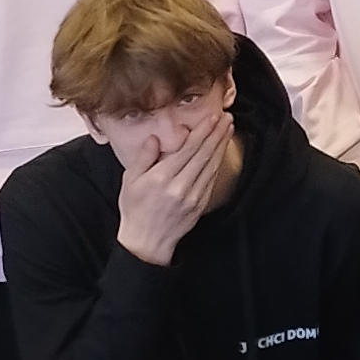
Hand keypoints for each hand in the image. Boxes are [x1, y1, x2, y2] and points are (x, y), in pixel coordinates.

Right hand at [113, 100, 238, 267]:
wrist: (146, 241)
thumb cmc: (136, 209)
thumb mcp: (131, 180)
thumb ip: (143, 157)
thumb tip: (155, 138)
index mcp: (162, 178)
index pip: (188, 149)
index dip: (203, 132)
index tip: (212, 118)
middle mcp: (180, 187)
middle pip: (204, 155)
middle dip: (217, 134)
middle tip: (226, 117)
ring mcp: (193, 197)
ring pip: (211, 166)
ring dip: (221, 146)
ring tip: (228, 129)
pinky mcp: (200, 205)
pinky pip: (212, 180)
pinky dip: (218, 163)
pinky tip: (221, 151)